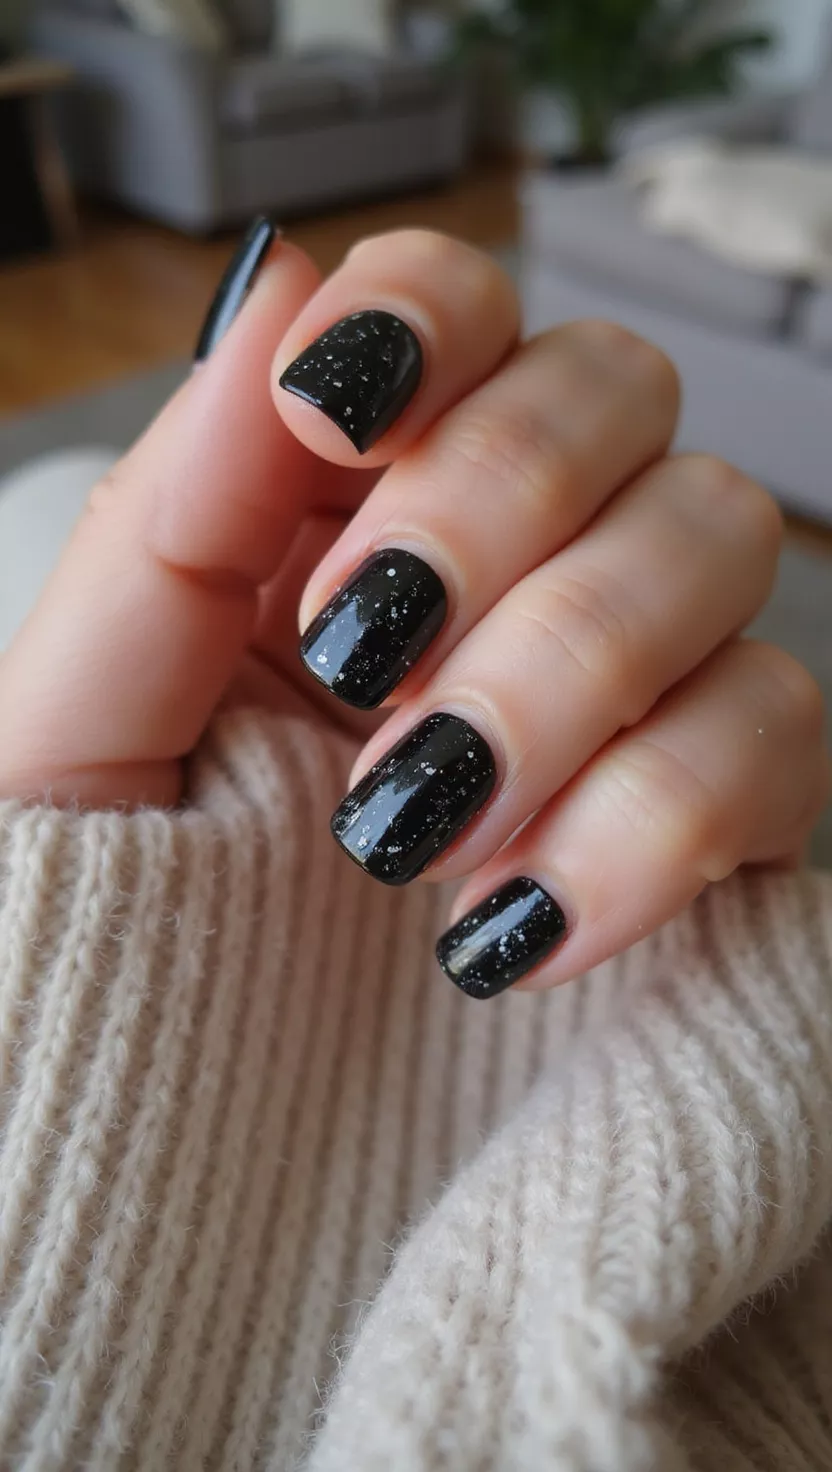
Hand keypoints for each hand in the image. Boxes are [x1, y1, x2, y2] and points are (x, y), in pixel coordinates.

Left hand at [0, 230, 825, 997]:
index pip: (457, 305)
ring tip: (414, 830)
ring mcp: (632, 682)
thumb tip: (279, 295)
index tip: (330, 421)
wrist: (226, 1135)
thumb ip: (173, 511)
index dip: (423, 319)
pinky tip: (512, 921)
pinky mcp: (721, 811)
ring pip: (725, 533)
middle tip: (366, 662)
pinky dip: (649, 820)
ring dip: (565, 672)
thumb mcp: (92, 720)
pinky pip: (781, 736)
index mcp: (349, 509)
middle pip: (617, 386)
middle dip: (492, 507)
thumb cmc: (133, 917)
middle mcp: (513, 564)